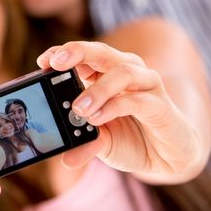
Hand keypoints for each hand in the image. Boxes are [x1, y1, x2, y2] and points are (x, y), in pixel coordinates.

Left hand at [37, 41, 203, 182]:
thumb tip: (64, 157)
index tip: (42, 62)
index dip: (63, 53)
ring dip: (97, 89)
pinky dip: (114, 106)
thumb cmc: (131, 138)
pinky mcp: (160, 104)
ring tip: (78, 108)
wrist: (168, 156)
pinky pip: (136, 99)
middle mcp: (127, 70)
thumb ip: (83, 141)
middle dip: (77, 53)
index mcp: (106, 72)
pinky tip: (98, 118)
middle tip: (56, 64)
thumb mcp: (102, 140)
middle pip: (100, 52)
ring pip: (121, 72)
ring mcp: (146, 84)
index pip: (83, 55)